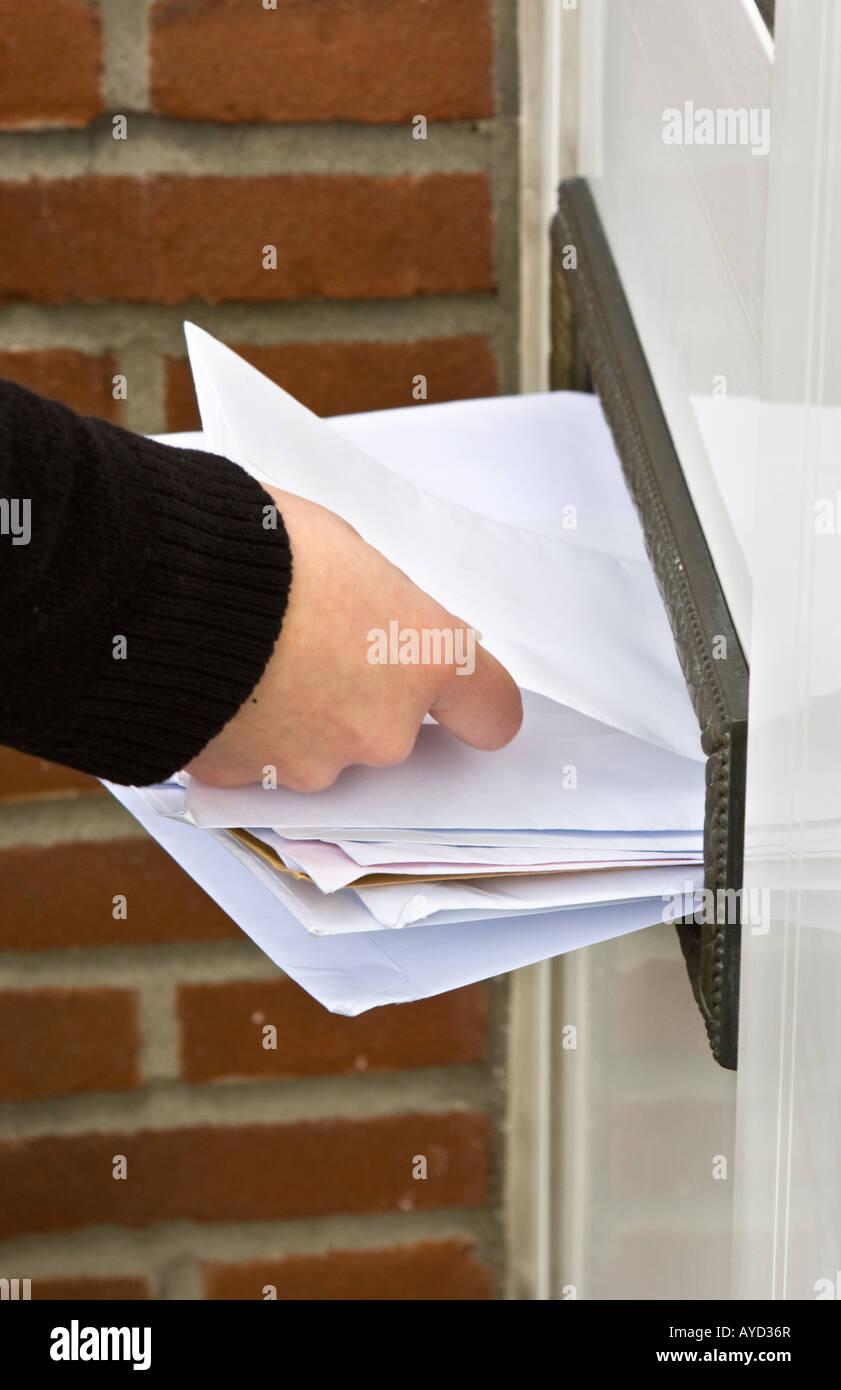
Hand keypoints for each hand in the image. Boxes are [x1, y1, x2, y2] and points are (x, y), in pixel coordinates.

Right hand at [185, 486, 522, 789]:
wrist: (162, 585)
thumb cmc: (255, 547)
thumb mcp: (344, 549)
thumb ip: (377, 605)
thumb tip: (364, 618)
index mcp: (426, 658)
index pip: (490, 711)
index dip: (471, 706)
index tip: (458, 701)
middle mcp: (384, 727)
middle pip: (391, 728)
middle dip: (356, 695)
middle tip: (308, 644)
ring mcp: (317, 764)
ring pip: (322, 750)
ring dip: (296, 717)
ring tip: (248, 660)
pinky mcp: (252, 784)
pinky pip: (259, 764)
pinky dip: (243, 735)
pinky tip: (215, 687)